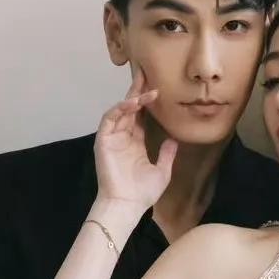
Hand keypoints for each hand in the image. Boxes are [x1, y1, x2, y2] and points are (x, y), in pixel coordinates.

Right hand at [95, 68, 177, 208]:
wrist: (127, 205)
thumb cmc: (142, 193)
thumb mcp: (162, 171)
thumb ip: (167, 154)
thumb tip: (174, 139)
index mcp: (136, 143)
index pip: (141, 115)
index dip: (148, 101)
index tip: (158, 87)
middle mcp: (123, 137)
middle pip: (130, 107)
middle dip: (137, 90)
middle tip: (146, 72)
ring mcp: (112, 138)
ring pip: (121, 110)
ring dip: (133, 98)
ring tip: (147, 88)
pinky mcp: (103, 140)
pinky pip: (110, 118)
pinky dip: (121, 108)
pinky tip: (134, 102)